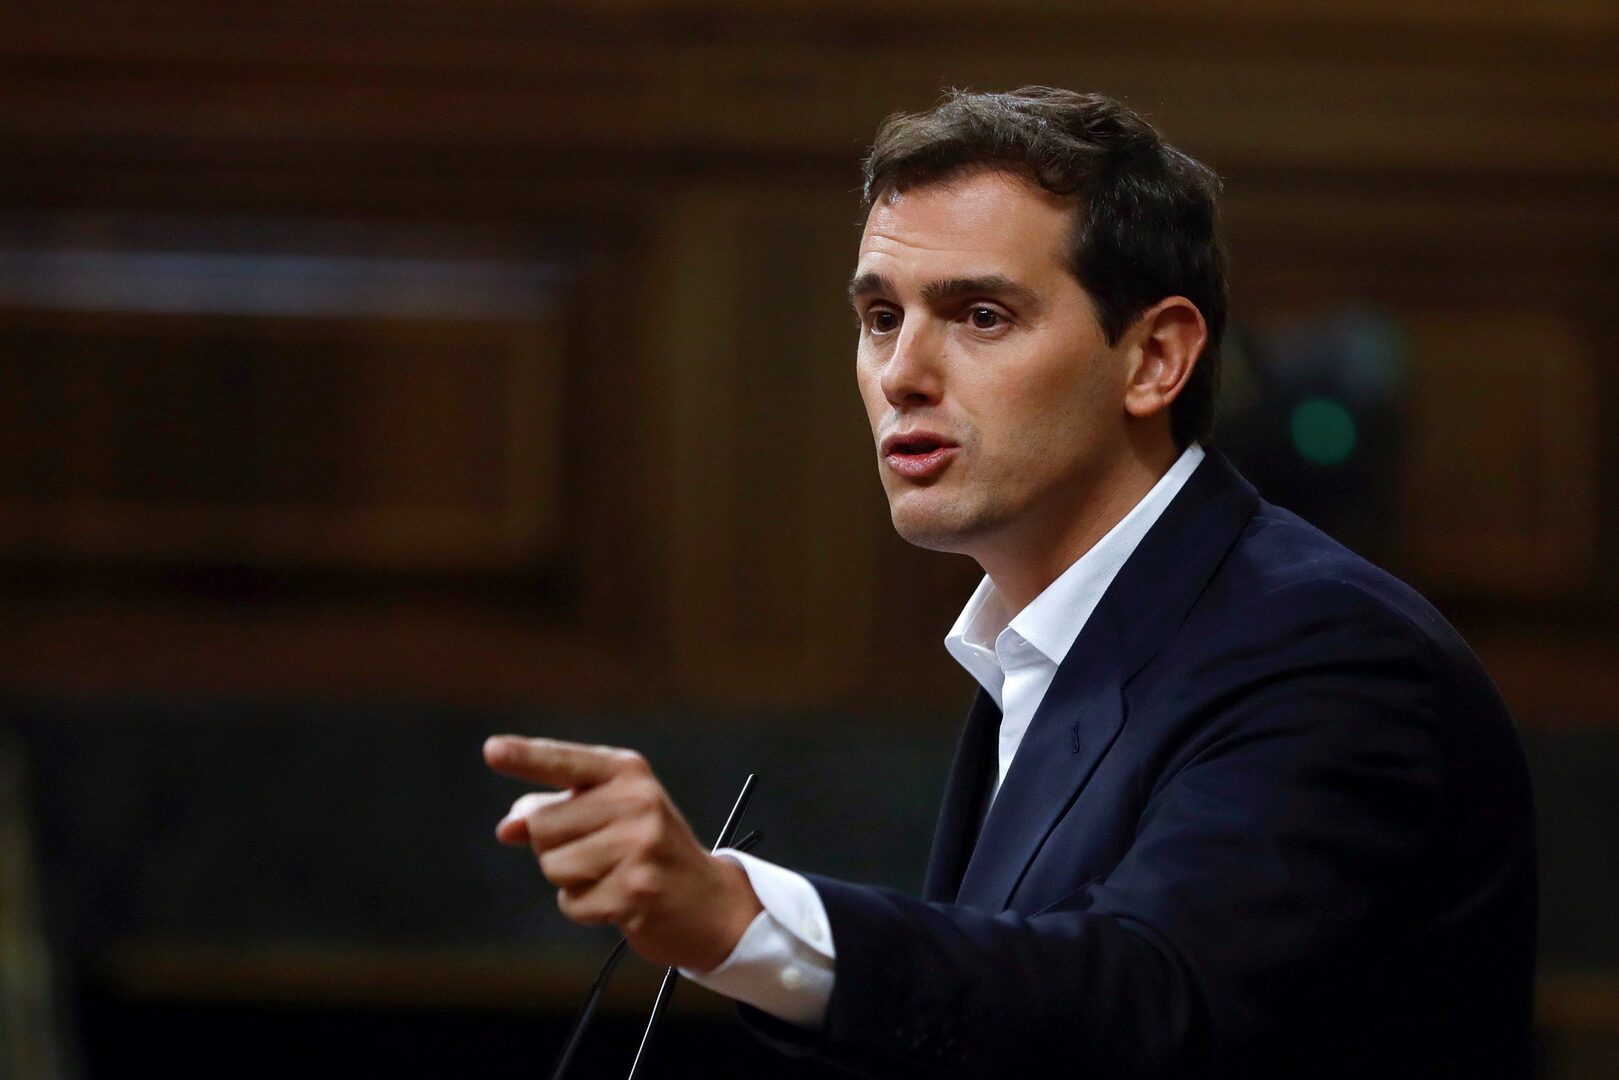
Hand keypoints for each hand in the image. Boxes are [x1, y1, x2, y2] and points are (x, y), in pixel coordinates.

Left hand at [484, 735, 762, 970]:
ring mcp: (639, 845)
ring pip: (553, 865)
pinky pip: (572, 902)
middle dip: (554, 847)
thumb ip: (555, 810)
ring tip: (611, 875)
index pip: (564, 762)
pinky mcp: (636, 890)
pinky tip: (619, 900)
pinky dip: (586, 908)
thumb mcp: (610, 814)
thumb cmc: (649, 849)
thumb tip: (507, 828)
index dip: (525, 757)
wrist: (709, 901)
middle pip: (542, 825)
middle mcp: (637, 801)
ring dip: (571, 880)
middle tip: (599, 853)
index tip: (491, 750)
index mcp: (627, 773)